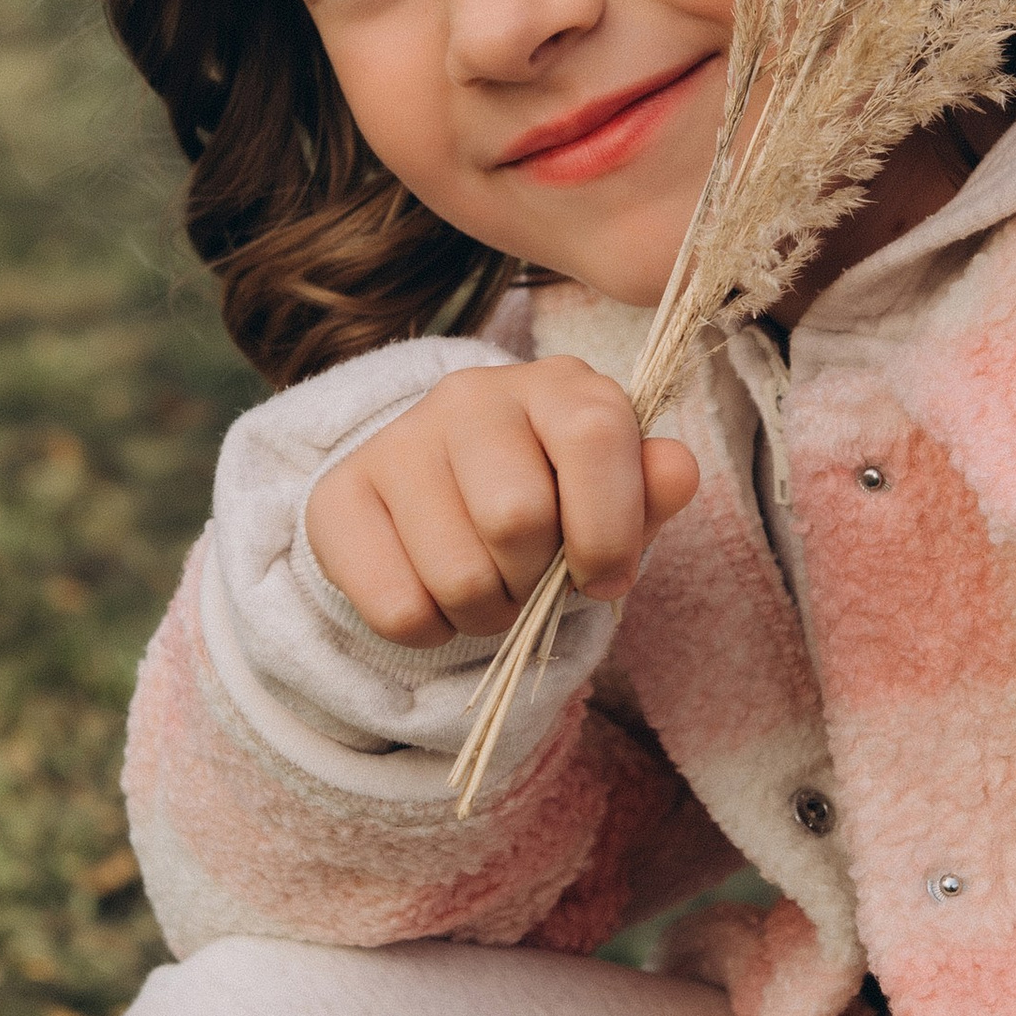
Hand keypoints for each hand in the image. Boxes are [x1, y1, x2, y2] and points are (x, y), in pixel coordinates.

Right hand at [306, 359, 698, 650]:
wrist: (445, 501)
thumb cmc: (552, 502)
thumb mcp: (614, 497)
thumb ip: (651, 488)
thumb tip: (678, 469)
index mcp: (557, 386)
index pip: (593, 435)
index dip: (608, 529)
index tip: (604, 575)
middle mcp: (470, 396)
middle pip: (515, 517)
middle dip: (536, 581)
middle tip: (530, 579)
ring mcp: (397, 441)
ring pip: (457, 576)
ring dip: (486, 614)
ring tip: (489, 590)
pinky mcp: (338, 497)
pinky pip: (397, 607)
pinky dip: (432, 630)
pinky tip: (436, 595)